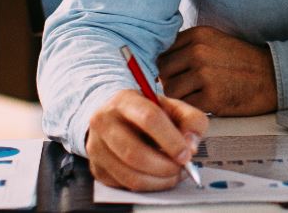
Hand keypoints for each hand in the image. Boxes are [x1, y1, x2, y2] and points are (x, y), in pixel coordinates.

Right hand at [84, 88, 207, 191]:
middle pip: (134, 152)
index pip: (148, 118)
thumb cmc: (148, 112)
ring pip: (129, 174)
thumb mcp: (172, 107)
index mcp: (124, 100)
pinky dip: (147, 186)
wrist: (117, 116)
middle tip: (181, 168)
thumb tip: (190, 146)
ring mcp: (96, 147)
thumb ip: (191, 120)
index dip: (170, 140)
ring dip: (158, 181)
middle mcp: (104, 122)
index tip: (187, 154)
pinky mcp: (97, 168)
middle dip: (164, 166)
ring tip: (173, 174)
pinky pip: (124, 185)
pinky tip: (158, 177)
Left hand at [158, 25, 278, 115]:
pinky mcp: (211, 97)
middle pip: (163, 70)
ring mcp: (204, 74)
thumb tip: (159, 64)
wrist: (271, 77)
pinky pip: (185, 106)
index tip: (175, 73)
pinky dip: (191, 108)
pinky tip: (205, 103)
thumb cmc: (241, 62)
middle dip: (170, 81)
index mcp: (198, 35)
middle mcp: (198, 51)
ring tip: (196, 96)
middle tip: (186, 88)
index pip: (163, 50)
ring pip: (171, 90)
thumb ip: (188, 47)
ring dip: (179, 97)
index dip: (166, 65)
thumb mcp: (214, 42)